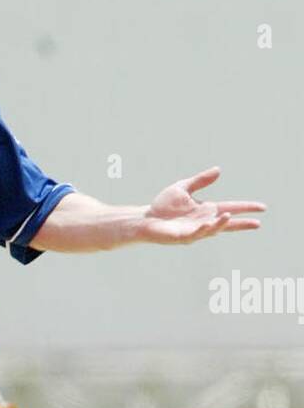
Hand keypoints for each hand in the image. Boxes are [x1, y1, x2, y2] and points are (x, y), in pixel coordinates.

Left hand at [142, 167, 264, 244]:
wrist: (145, 219)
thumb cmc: (163, 206)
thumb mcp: (183, 188)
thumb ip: (200, 181)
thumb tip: (218, 170)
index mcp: (206, 210)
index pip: (231, 208)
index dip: (246, 208)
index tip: (262, 208)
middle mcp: (204, 222)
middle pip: (227, 224)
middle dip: (242, 224)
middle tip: (258, 223)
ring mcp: (194, 231)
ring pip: (212, 229)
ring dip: (221, 224)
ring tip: (229, 215)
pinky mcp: (183, 237)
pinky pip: (195, 234)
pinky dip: (203, 229)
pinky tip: (208, 224)